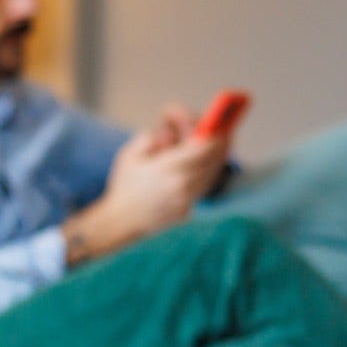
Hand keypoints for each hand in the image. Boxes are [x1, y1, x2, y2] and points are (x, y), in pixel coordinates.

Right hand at [65, 107, 229, 263]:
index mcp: (169, 168)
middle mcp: (183, 185)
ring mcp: (187, 200)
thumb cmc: (124, 187)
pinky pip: (204, 187)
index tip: (219, 123)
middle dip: (222, 144)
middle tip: (226, 132)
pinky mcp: (187, 209)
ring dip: (217, 158)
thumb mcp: (131, 155)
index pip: (204, 146)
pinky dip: (208, 173)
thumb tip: (170, 131)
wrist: (120, 222)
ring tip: (218, 146)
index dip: (215, 133)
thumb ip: (151, 138)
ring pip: (212, 174)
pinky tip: (205, 165)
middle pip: (214, 160)